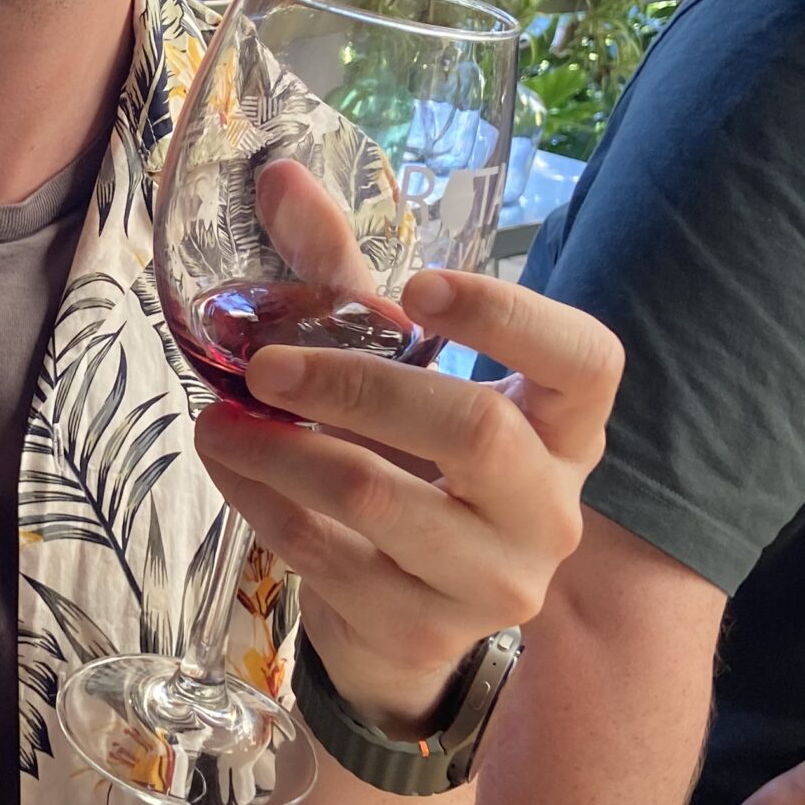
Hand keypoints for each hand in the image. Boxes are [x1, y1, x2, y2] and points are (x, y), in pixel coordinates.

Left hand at [194, 244, 620, 730]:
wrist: (403, 613)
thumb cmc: (411, 463)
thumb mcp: (395, 370)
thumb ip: (343, 278)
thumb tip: (278, 175)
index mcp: (566, 429)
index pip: (587, 363)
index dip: (511, 316)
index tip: (417, 287)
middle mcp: (550, 509)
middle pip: (475, 430)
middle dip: (354, 385)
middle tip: (265, 364)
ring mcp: (493, 581)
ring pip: (379, 499)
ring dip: (279, 449)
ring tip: (217, 415)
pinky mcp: (421, 628)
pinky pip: (326, 554)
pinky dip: (262, 500)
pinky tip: (228, 462)